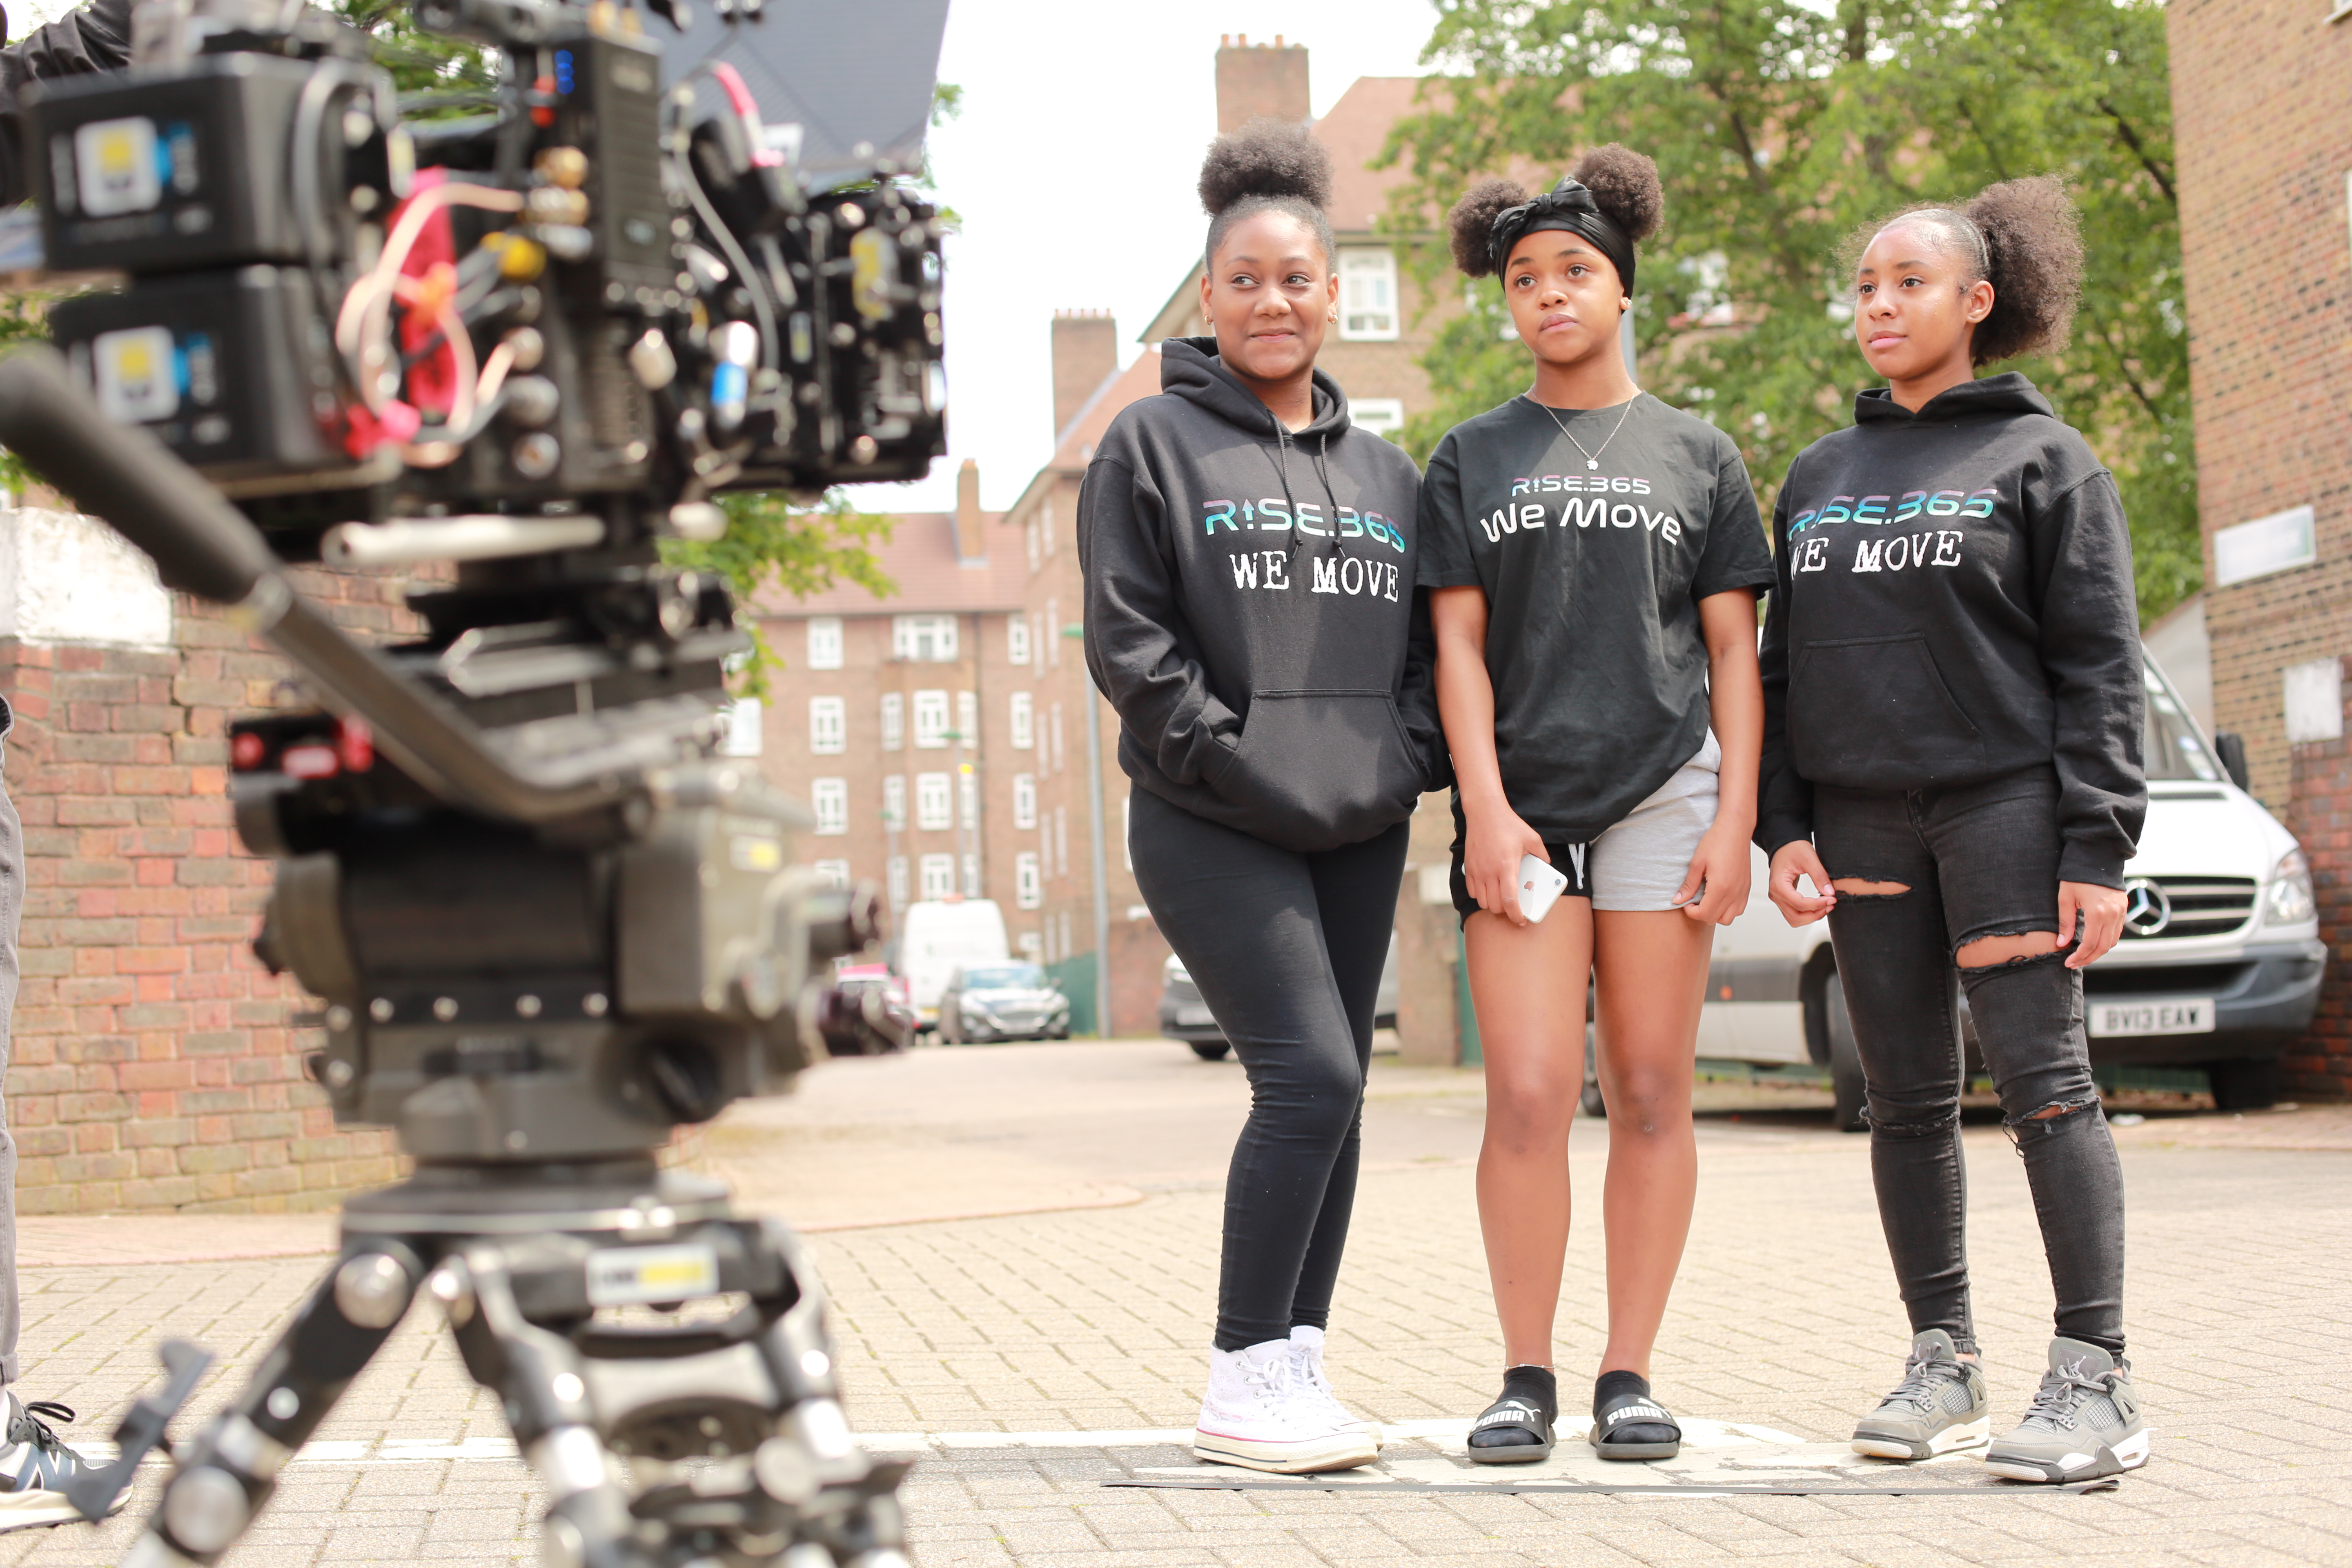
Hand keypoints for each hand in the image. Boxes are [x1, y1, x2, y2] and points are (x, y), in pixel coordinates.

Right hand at [1464, 799, 1547, 925]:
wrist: (1484, 812)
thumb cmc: (1508, 824)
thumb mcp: (1532, 838)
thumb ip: (1541, 855)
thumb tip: (1546, 866)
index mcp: (1507, 866)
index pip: (1509, 901)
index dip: (1515, 915)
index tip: (1521, 920)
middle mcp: (1490, 872)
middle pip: (1495, 906)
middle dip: (1505, 911)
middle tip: (1513, 907)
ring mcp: (1477, 870)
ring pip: (1482, 901)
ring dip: (1492, 904)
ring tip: (1500, 899)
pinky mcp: (1469, 867)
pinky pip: (1472, 891)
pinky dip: (1480, 895)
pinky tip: (1488, 889)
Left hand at [1674, 821, 1751, 924]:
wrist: (1735, 830)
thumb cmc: (1717, 841)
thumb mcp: (1697, 863)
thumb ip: (1688, 885)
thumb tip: (1678, 900)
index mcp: (1720, 887)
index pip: (1704, 914)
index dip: (1691, 912)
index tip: (1686, 903)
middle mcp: (1734, 893)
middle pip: (1715, 919)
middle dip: (1701, 914)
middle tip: (1694, 900)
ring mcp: (1742, 892)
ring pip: (1729, 918)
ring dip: (1715, 914)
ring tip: (1707, 900)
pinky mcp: (1746, 888)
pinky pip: (1739, 909)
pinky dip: (1728, 909)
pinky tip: (1719, 897)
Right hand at [1768, 840, 1835, 926]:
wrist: (1784, 844)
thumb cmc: (1793, 848)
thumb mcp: (1809, 858)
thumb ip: (1819, 876)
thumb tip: (1829, 892)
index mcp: (1778, 885)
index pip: (1799, 904)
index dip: (1818, 904)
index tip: (1832, 898)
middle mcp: (1775, 894)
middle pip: (1796, 917)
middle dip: (1815, 914)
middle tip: (1830, 904)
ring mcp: (1778, 898)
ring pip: (1794, 919)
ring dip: (1811, 917)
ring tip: (1826, 907)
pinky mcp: (1783, 898)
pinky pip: (1794, 914)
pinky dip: (1806, 914)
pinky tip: (1818, 906)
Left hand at [2059, 881, 2125, 968]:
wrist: (2098, 857)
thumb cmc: (2077, 876)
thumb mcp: (2066, 898)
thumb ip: (2065, 922)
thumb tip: (2062, 944)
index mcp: (2097, 913)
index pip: (2089, 944)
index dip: (2079, 956)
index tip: (2068, 962)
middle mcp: (2113, 915)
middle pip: (2103, 947)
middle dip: (2089, 958)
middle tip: (2075, 963)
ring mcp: (2121, 912)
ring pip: (2112, 941)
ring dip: (2099, 951)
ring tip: (2083, 955)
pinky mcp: (2124, 908)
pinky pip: (2117, 931)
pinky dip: (2107, 941)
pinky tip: (2094, 942)